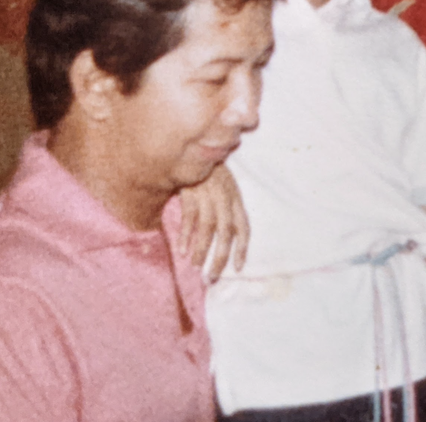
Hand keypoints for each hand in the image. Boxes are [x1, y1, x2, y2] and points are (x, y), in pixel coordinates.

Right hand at [179, 165, 248, 280]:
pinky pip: (189, 218)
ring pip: (208, 228)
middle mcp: (225, 198)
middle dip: (220, 257)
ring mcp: (208, 195)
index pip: (244, 228)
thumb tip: (226, 236)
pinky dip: (186, 235)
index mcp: (235, 199)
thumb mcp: (225, 189)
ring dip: (201, 249)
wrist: (194, 148)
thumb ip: (227, 209)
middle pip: (226, 233)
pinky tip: (181, 250)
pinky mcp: (191, 191)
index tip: (238, 267)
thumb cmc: (210, 173)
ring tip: (195, 266)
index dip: (242, 249)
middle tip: (212, 277)